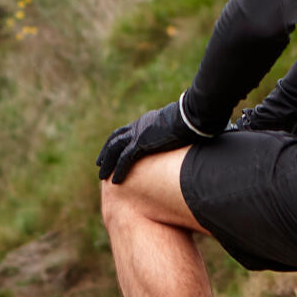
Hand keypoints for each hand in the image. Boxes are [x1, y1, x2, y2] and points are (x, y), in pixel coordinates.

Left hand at [95, 96, 209, 183]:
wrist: (195, 114)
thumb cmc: (196, 119)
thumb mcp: (185, 127)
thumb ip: (183, 134)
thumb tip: (196, 138)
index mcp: (149, 121)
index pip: (128, 131)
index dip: (119, 141)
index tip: (113, 150)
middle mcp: (140, 125)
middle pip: (116, 139)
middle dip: (106, 151)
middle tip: (99, 163)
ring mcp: (139, 133)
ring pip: (115, 150)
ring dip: (107, 163)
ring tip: (101, 176)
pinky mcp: (142, 142)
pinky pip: (125, 159)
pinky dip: (118, 170)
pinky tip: (115, 181)